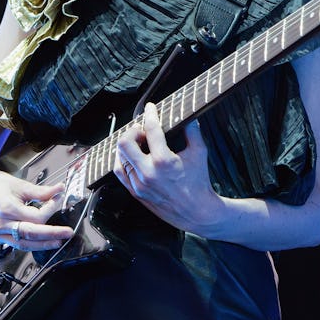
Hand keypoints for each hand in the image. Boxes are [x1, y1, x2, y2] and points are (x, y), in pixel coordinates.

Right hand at [0, 169, 72, 249]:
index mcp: (6, 207)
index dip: (50, 209)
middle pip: (31, 233)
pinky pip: (16, 244)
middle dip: (52, 234)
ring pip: (24, 244)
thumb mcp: (19, 184)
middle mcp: (1, 223)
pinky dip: (30, 244)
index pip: (36, 216)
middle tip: (68, 232)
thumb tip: (58, 190)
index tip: (57, 199)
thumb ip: (40, 191)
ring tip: (57, 241)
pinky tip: (42, 242)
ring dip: (43, 244)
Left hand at [113, 102, 225, 233]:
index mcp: (164, 161)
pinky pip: (120, 172)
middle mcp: (148, 173)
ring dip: (127, 145)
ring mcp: (139, 184)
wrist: (197, 212)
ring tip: (137, 141)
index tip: (150, 108)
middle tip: (142, 129)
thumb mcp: (200, 153)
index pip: (151, 129)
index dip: (150, 114)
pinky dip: (123, 160)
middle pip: (125, 142)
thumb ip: (193, 131)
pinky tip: (132, 155)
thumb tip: (188, 115)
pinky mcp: (136, 192)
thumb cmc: (199, 182)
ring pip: (120, 157)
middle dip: (132, 131)